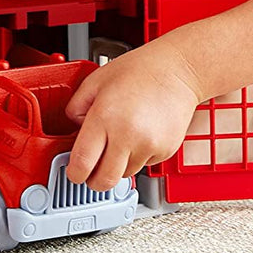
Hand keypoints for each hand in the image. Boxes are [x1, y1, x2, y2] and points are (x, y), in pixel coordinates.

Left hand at [64, 41, 202, 190]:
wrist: (178, 70)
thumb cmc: (140, 71)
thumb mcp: (95, 81)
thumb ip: (75, 108)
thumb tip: (74, 133)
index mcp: (105, 117)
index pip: (82, 164)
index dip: (74, 173)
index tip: (74, 171)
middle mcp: (127, 136)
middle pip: (104, 181)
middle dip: (94, 179)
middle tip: (93, 168)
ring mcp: (148, 146)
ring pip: (125, 175)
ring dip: (118, 165)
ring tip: (122, 139)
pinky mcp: (165, 151)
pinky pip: (144, 165)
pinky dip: (139, 156)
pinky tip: (140, 134)